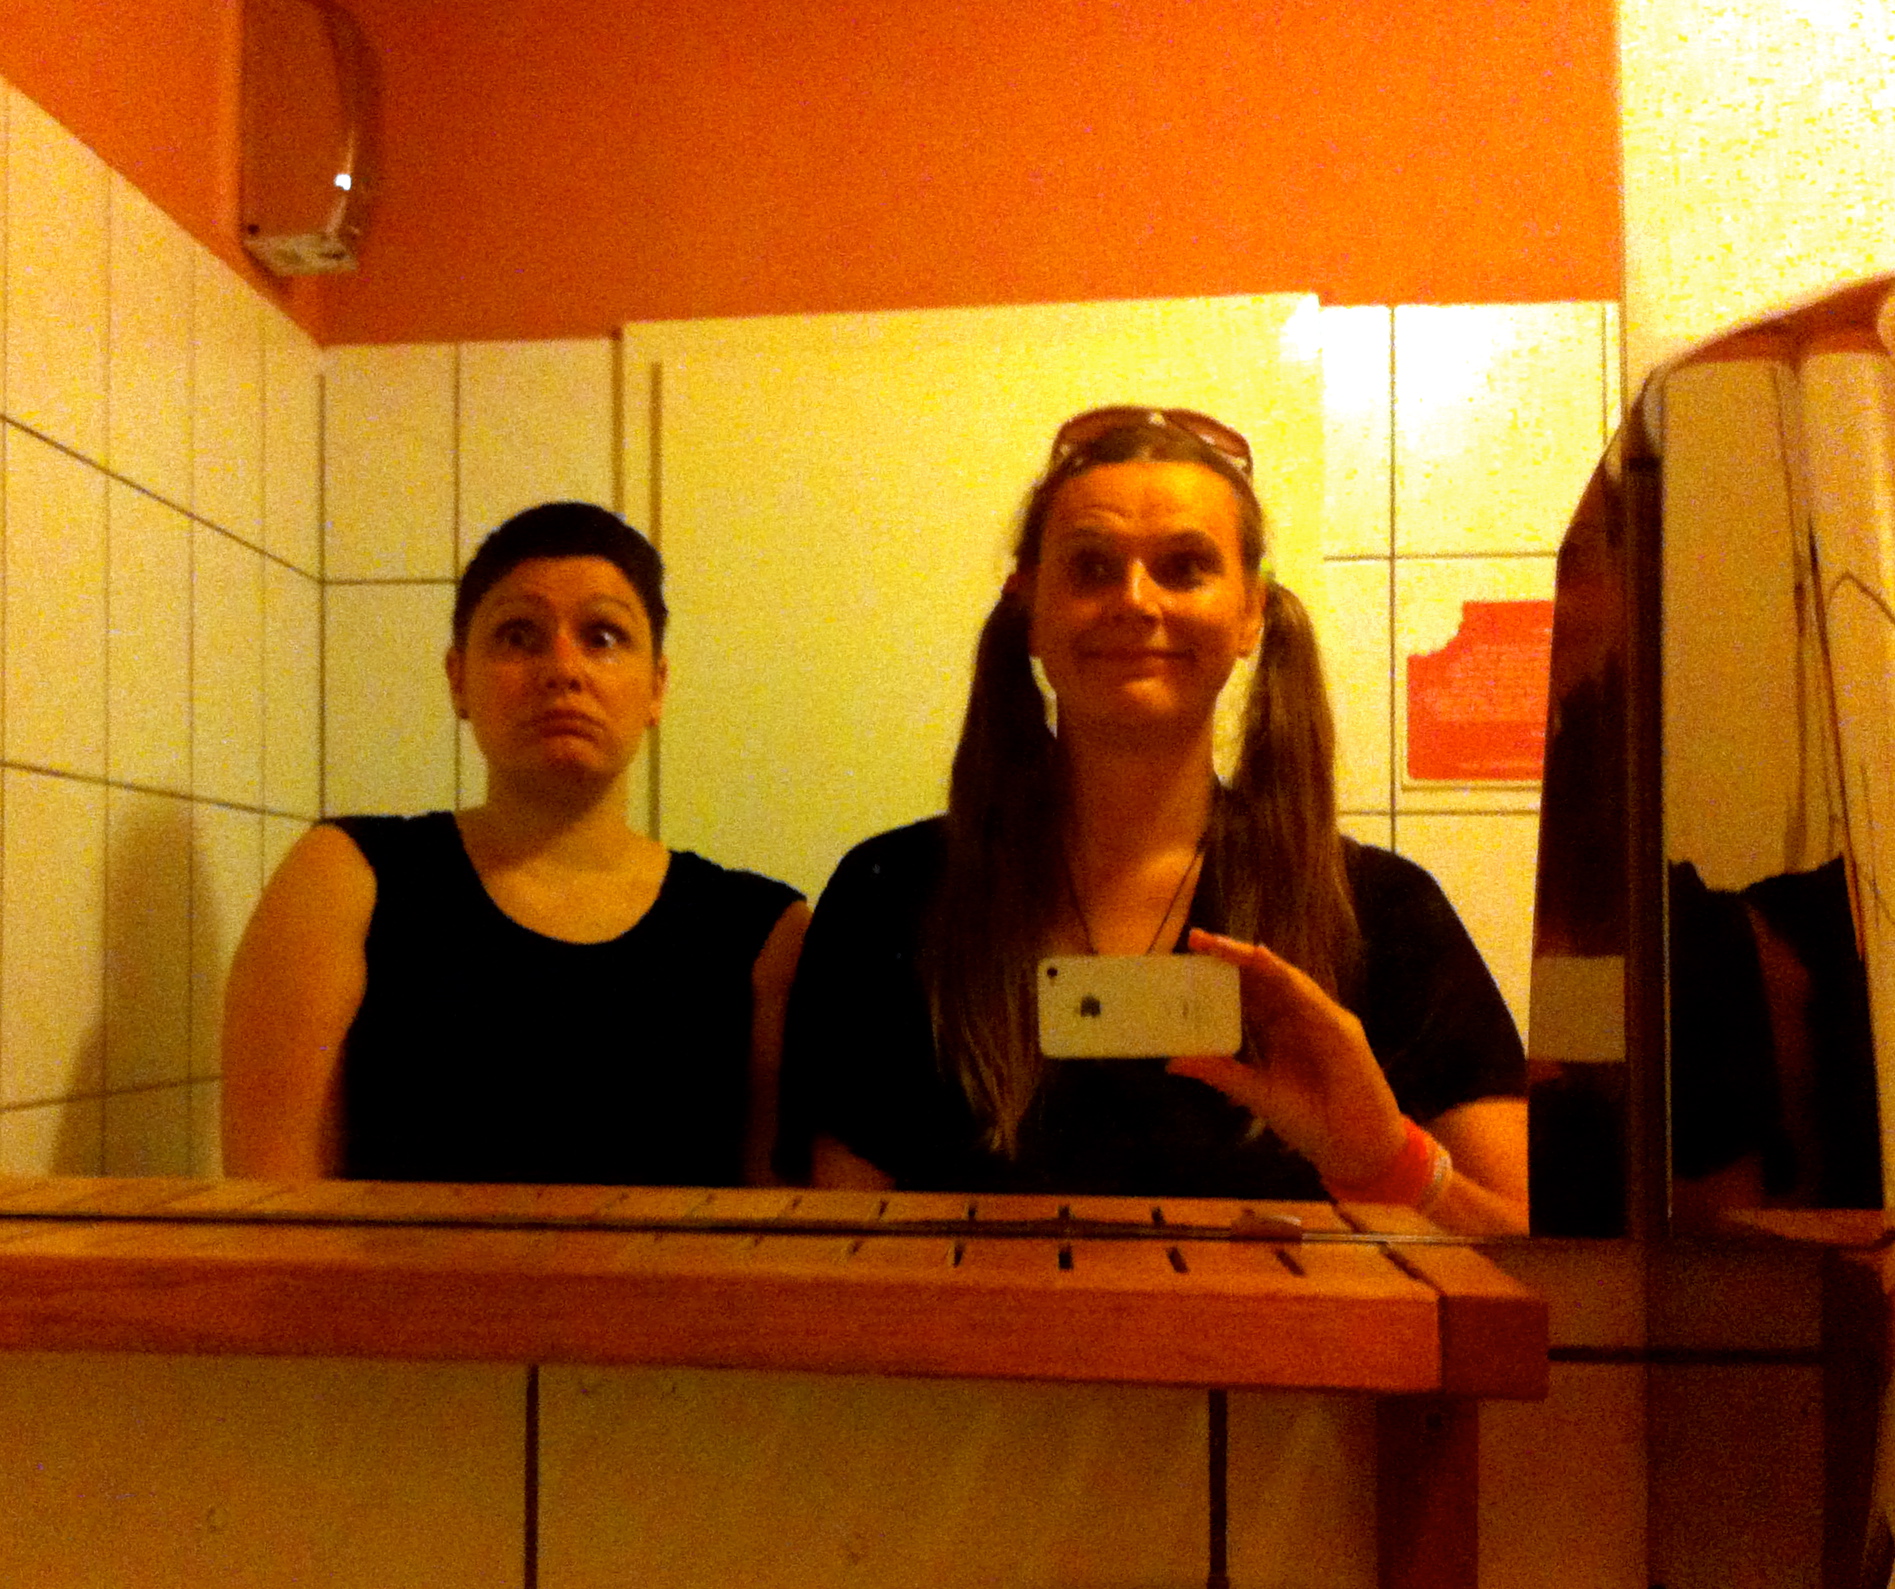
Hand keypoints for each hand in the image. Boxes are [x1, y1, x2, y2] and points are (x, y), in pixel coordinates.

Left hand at [1166, 928, 1406, 1186]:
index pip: (1243, 994)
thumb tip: (1172, 1062)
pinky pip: (1310, 997)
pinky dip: (1286, 978)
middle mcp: (1296, 1016)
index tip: (1185, 959)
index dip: (1216, 975)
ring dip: (1252, 959)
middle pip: (1259, 979)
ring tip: (1220, 945)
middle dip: (1229, 956)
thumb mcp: (1254, 1091)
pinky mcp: (1341, 1029)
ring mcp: (1320, 1019)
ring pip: (1282, 980)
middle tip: (1195, 938)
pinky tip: (1263, 961)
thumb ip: (1219, 1072)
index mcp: (1274, 1030)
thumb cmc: (1307, 1120)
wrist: (1352, 1147)